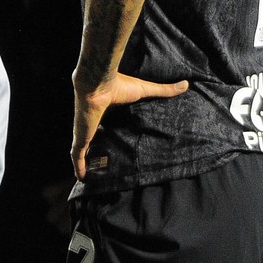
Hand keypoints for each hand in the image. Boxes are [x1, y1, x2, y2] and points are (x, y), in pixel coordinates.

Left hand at [71, 72, 188, 179]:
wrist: (98, 84)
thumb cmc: (119, 85)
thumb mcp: (145, 90)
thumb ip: (164, 90)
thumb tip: (186, 85)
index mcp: (107, 111)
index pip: (106, 126)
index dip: (109, 134)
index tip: (116, 144)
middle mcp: (94, 122)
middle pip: (94, 140)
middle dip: (97, 151)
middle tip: (106, 164)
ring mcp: (86, 131)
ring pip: (83, 151)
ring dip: (86, 162)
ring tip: (93, 175)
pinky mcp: (81, 138)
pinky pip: (77, 156)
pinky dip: (78, 167)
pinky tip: (83, 178)